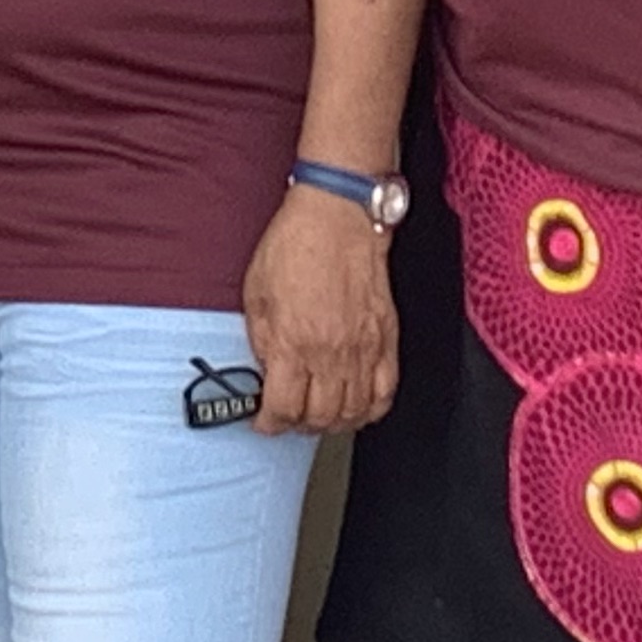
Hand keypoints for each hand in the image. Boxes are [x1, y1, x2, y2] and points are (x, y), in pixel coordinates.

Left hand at [243, 183, 398, 435]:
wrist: (338, 215)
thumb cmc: (295, 244)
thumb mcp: (255, 292)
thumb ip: (261, 340)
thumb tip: (265, 373)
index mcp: (294, 342)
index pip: (284, 409)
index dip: (269, 423)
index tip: (264, 421)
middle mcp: (331, 353)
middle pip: (320, 418)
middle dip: (299, 426)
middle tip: (289, 417)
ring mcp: (363, 349)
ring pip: (354, 413)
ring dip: (333, 423)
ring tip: (319, 415)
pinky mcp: (386, 339)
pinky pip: (385, 393)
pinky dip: (370, 409)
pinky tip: (356, 406)